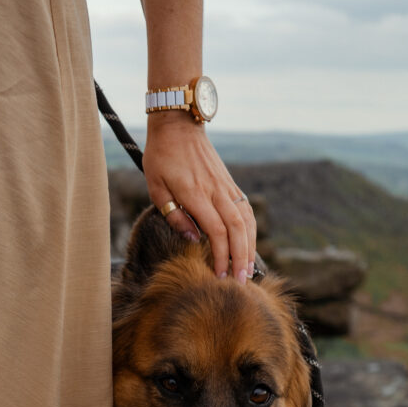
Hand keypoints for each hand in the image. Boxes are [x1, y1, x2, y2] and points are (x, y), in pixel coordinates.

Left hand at [142, 112, 255, 282]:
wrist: (179, 124)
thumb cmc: (162, 156)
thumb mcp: (156, 187)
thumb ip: (173, 215)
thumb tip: (192, 239)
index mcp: (196, 194)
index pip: (216, 230)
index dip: (220, 255)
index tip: (220, 275)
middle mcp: (216, 191)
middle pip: (237, 230)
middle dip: (240, 258)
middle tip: (240, 282)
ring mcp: (226, 187)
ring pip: (246, 221)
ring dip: (249, 247)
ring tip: (248, 270)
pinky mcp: (230, 184)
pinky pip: (246, 211)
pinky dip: (251, 231)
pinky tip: (249, 246)